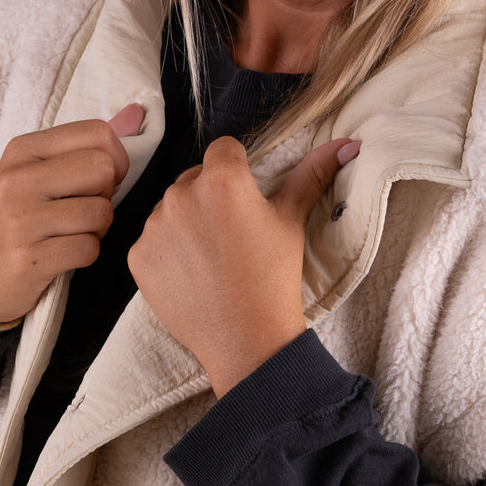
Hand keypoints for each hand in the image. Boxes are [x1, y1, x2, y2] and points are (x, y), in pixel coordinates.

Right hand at [0, 103, 145, 335]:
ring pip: (100, 212)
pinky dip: (86, 254)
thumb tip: (137, 112)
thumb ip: (88, 144)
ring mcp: (19, 220)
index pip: (98, 133)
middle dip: (106, 195)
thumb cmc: (20, 218)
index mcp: (23, 149)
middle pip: (103, 169)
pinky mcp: (28, 258)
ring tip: (71, 232)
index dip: (115, 159)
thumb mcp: (40, 172)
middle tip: (84, 208)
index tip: (99, 180)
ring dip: (97, 229)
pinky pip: (89, 249)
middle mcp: (16, 180)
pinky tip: (64, 253)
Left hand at [128, 135, 359, 395]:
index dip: (238, 170)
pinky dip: (168, 251)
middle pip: (195, 177)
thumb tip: (347, 144)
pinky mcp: (138, 255)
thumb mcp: (292, 221)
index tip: (246, 199)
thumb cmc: (274, 278)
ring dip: (187, 221)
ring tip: (213, 256)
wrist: (247, 341)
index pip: (224, 149)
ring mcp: (154, 226)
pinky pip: (152, 239)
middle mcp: (181, 195)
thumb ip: (312, 174)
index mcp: (222, 179)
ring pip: (171, 207)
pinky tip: (192, 273)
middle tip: (233, 233)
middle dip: (211, 195)